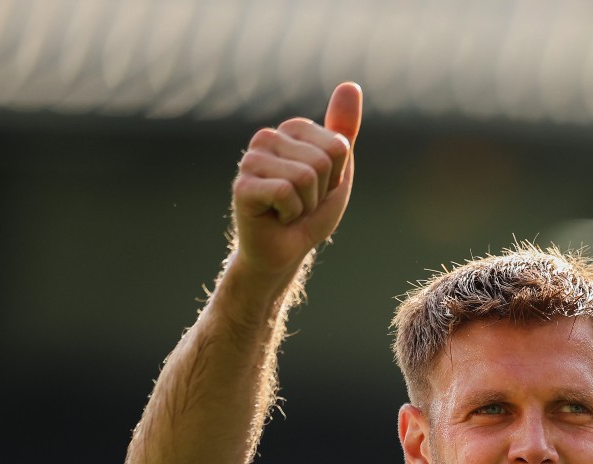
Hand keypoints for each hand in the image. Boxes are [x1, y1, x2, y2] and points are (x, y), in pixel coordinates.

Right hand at [230, 82, 363, 278]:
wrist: (285, 250)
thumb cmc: (309, 211)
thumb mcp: (336, 170)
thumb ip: (344, 129)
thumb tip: (351, 85)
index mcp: (291, 130)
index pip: (338, 147)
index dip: (336, 177)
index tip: (318, 189)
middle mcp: (266, 138)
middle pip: (322, 161)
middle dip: (321, 192)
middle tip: (302, 203)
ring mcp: (250, 161)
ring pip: (305, 177)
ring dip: (306, 205)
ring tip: (289, 210)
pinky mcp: (241, 187)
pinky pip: (285, 193)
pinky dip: (291, 214)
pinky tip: (276, 216)